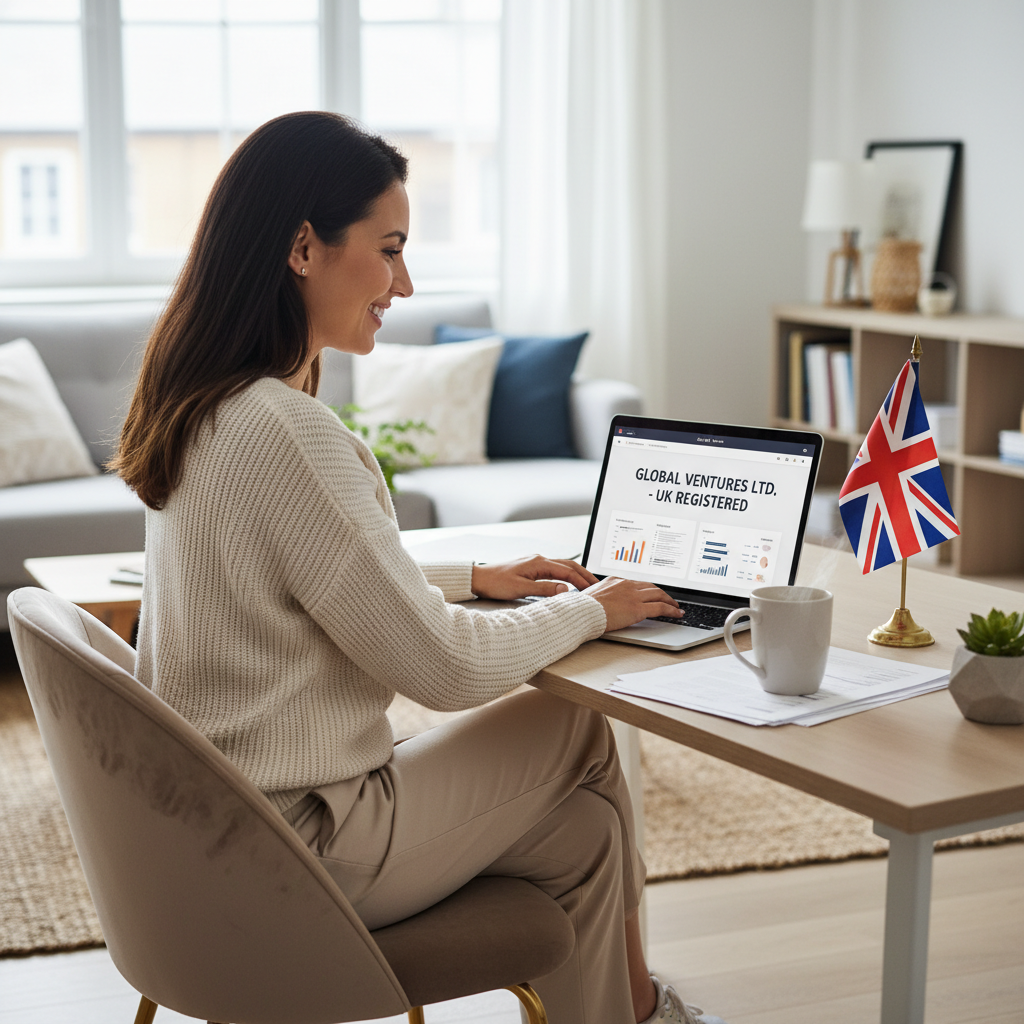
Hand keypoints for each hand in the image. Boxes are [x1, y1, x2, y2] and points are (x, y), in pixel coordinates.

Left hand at [471, 555, 598, 600]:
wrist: (478, 578)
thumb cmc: (496, 583)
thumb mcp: (521, 589)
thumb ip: (544, 589)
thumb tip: (566, 591)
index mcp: (538, 562)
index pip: (567, 571)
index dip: (582, 580)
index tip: (593, 590)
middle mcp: (539, 559)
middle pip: (568, 565)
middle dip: (584, 574)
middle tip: (597, 585)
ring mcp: (535, 562)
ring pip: (562, 565)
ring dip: (576, 573)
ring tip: (587, 583)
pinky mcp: (530, 567)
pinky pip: (554, 568)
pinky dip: (565, 574)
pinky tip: (567, 580)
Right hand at [584, 576, 682, 631]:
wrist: (582, 612)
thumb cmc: (582, 608)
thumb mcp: (592, 596)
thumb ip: (602, 596)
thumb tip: (602, 602)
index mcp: (615, 580)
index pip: (637, 583)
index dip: (647, 590)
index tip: (651, 594)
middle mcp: (626, 585)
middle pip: (651, 587)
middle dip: (662, 593)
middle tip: (669, 599)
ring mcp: (633, 596)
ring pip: (659, 595)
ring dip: (670, 601)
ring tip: (676, 607)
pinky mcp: (638, 608)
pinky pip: (660, 607)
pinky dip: (671, 610)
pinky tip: (677, 614)